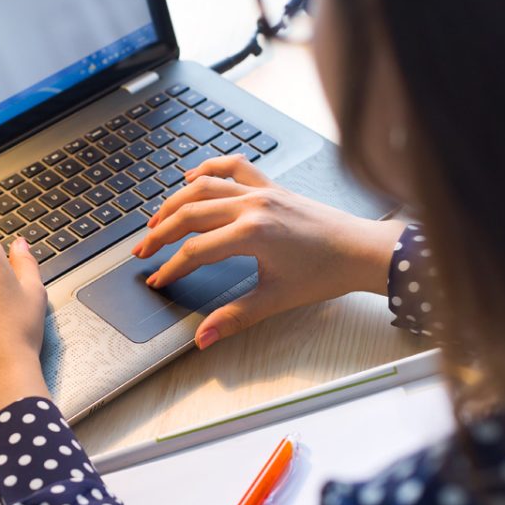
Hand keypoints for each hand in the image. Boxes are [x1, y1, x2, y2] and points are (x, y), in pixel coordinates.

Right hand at [131, 154, 403, 349]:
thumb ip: (234, 317)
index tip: (158, 280)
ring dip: (175, 201)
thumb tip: (204, 337)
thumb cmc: (326, 273)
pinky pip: (233, 167)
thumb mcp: (275, 299)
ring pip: (204, 186)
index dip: (172, 267)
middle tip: (142, 250)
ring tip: (156, 220)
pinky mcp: (271, 185)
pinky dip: (209, 169)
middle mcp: (253, 206)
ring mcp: (262, 191)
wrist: (361, 251)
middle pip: (190, 213)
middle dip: (160, 233)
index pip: (196, 250)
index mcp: (252, 234)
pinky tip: (191, 178)